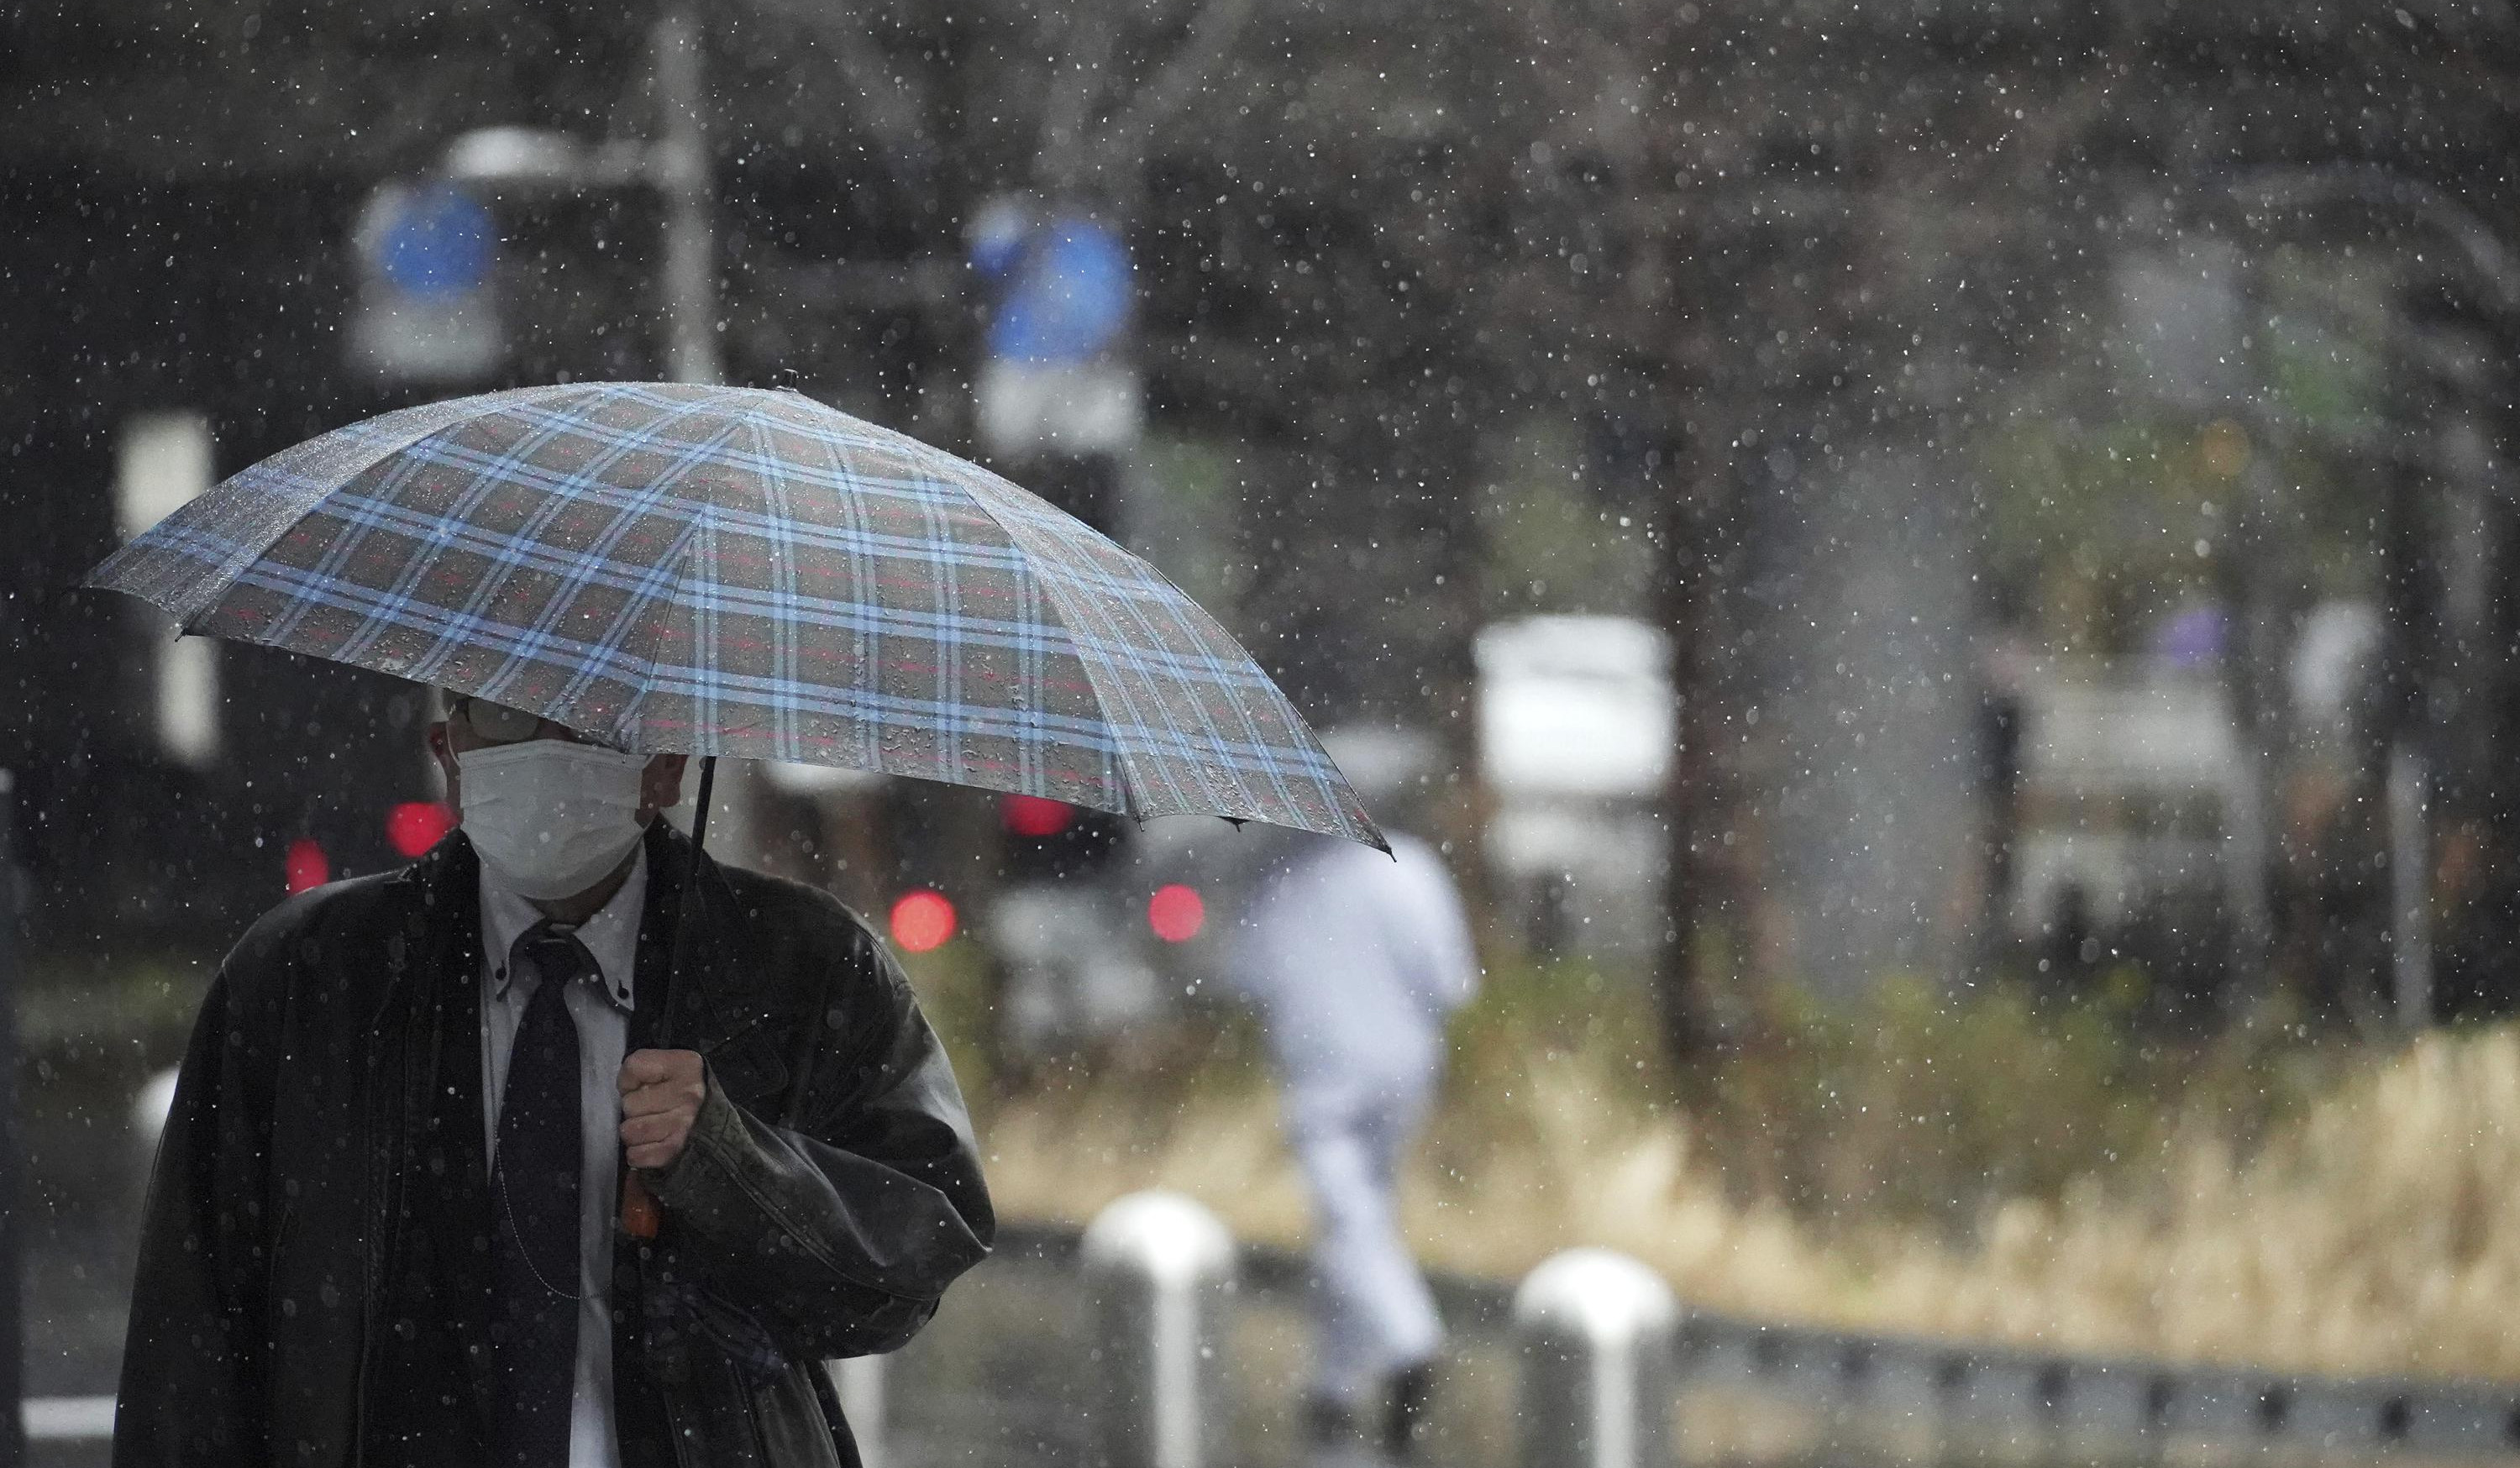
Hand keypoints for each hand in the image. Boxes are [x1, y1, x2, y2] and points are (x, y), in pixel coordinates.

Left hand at [619, 1048, 706, 1170]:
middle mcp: (689, 1095)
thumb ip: (643, 1070)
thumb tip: (623, 1090)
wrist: (714, 1123)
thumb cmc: (684, 1092)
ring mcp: (684, 1124)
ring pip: (630, 1131)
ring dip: (634, 1132)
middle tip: (649, 1110)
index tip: (641, 1086)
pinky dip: (638, 1153)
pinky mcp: (677, 1151)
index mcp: (686, 1066)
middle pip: (629, 1103)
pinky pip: (638, 1154)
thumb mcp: (671, 1067)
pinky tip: (649, 1145)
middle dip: (633, 1109)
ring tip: (649, 1128)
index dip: (629, 1080)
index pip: (635, 1067)